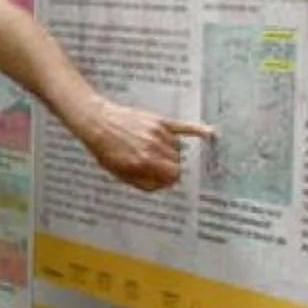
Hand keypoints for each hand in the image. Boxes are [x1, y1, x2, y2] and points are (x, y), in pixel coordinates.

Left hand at [78, 104, 213, 191]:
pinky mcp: (159, 121)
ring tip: (152, 150)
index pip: (172, 177)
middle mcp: (154, 148)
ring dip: (171, 153)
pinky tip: (210, 133)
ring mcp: (158, 133)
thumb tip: (164, 186)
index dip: (167, 180)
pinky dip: (197, 130)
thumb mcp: (120, 174)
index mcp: (145, 163)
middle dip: (169, 167)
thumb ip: (145, 183)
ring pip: (178, 149)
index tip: (161, 178)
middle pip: (177, 164)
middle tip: (154, 165)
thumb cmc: (106, 150)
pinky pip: (183, 126)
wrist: (97, 122)